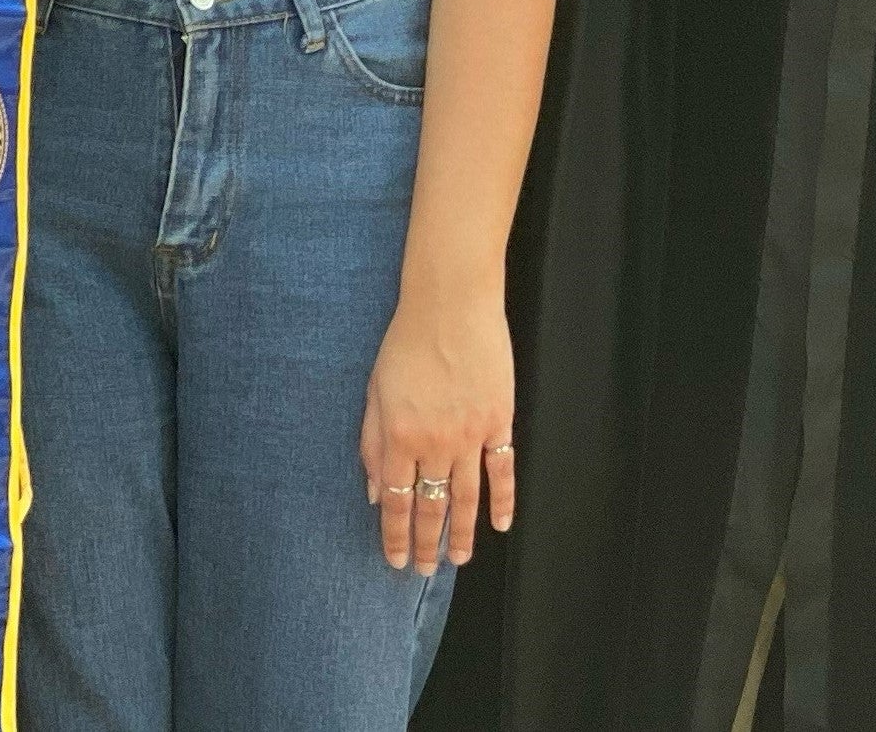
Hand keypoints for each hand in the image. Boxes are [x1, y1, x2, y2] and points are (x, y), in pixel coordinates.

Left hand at [359, 288, 514, 572]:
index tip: (396, 560)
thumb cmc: (407, 342)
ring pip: (466, 498)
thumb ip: (372, 445)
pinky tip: (501, 523)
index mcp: (399, 438)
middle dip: (427, 544)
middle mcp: (435, 444)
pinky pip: (502, 470)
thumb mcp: (375, 393)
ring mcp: (470, 435)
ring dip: (463, 533)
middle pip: (431, 508)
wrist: (450, 305)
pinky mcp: (498, 421)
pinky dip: (503, 500)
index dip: (396, 536)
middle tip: (425, 570)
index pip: (397, 502)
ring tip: (459, 559)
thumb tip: (376, 491)